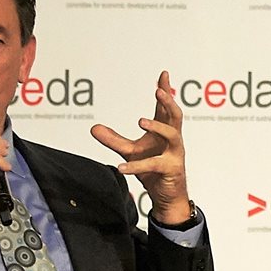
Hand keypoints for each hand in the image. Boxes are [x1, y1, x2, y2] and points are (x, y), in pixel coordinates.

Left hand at [91, 71, 190, 225]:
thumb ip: (114, 139)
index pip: (166, 108)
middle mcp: (173, 140)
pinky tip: (122, 167)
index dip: (166, 90)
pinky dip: (136, 166)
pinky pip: (154, 165)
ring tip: (140, 120)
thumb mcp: (130, 153)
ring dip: (157, 126)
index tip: (163, 74)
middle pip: (176, 116)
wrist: (166, 197)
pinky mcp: (171, 170)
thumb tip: (94, 128)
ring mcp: (175, 154)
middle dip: (169, 102)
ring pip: (172, 135)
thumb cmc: (153, 171)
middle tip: (158, 90)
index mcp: (165, 132)